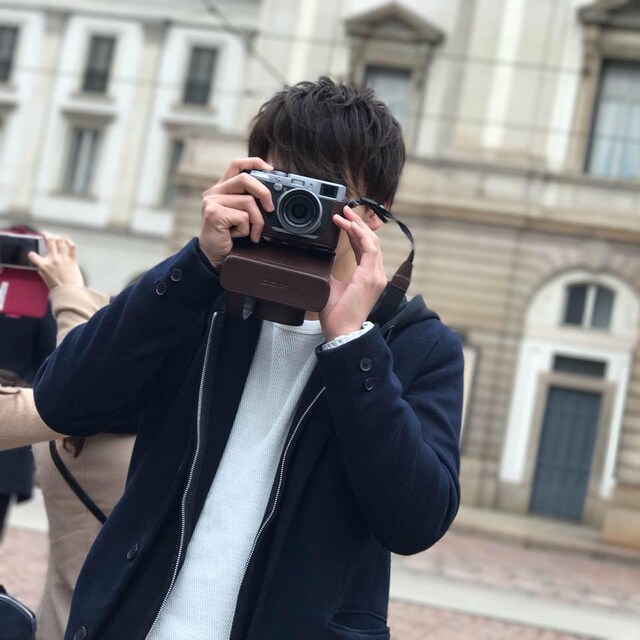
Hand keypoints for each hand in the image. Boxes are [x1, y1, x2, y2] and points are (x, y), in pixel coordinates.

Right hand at [28, 234, 84, 290]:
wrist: (70, 292)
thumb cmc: (59, 289)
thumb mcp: (46, 281)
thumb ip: (43, 273)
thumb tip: (41, 270)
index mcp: (44, 265)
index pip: (32, 255)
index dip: (31, 255)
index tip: (33, 255)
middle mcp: (53, 259)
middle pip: (49, 241)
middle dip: (46, 235)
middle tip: (45, 234)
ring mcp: (63, 258)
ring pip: (60, 241)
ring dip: (58, 237)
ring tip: (56, 237)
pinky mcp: (72, 260)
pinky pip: (72, 247)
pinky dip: (70, 243)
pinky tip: (68, 242)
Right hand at [199, 157, 274, 269]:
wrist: (214, 257)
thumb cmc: (229, 237)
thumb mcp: (242, 215)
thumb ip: (250, 202)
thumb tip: (272, 198)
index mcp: (221, 189)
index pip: (236, 164)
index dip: (254, 162)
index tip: (270, 170)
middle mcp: (214, 192)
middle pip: (245, 179)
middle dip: (264, 193)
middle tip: (270, 209)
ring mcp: (212, 202)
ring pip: (247, 201)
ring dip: (257, 221)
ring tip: (252, 233)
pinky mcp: (213, 213)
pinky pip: (242, 216)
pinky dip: (247, 229)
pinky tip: (237, 236)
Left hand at [319, 206, 386, 340]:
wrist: (342, 332)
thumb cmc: (337, 315)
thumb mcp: (331, 288)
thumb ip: (331, 273)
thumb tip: (321, 261)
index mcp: (369, 277)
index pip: (365, 248)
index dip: (356, 233)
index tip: (344, 222)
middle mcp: (376, 275)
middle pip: (371, 241)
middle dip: (358, 224)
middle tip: (345, 211)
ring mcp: (376, 276)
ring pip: (372, 242)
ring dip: (358, 226)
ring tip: (345, 214)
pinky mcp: (371, 277)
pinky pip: (369, 249)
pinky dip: (360, 235)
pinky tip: (350, 226)